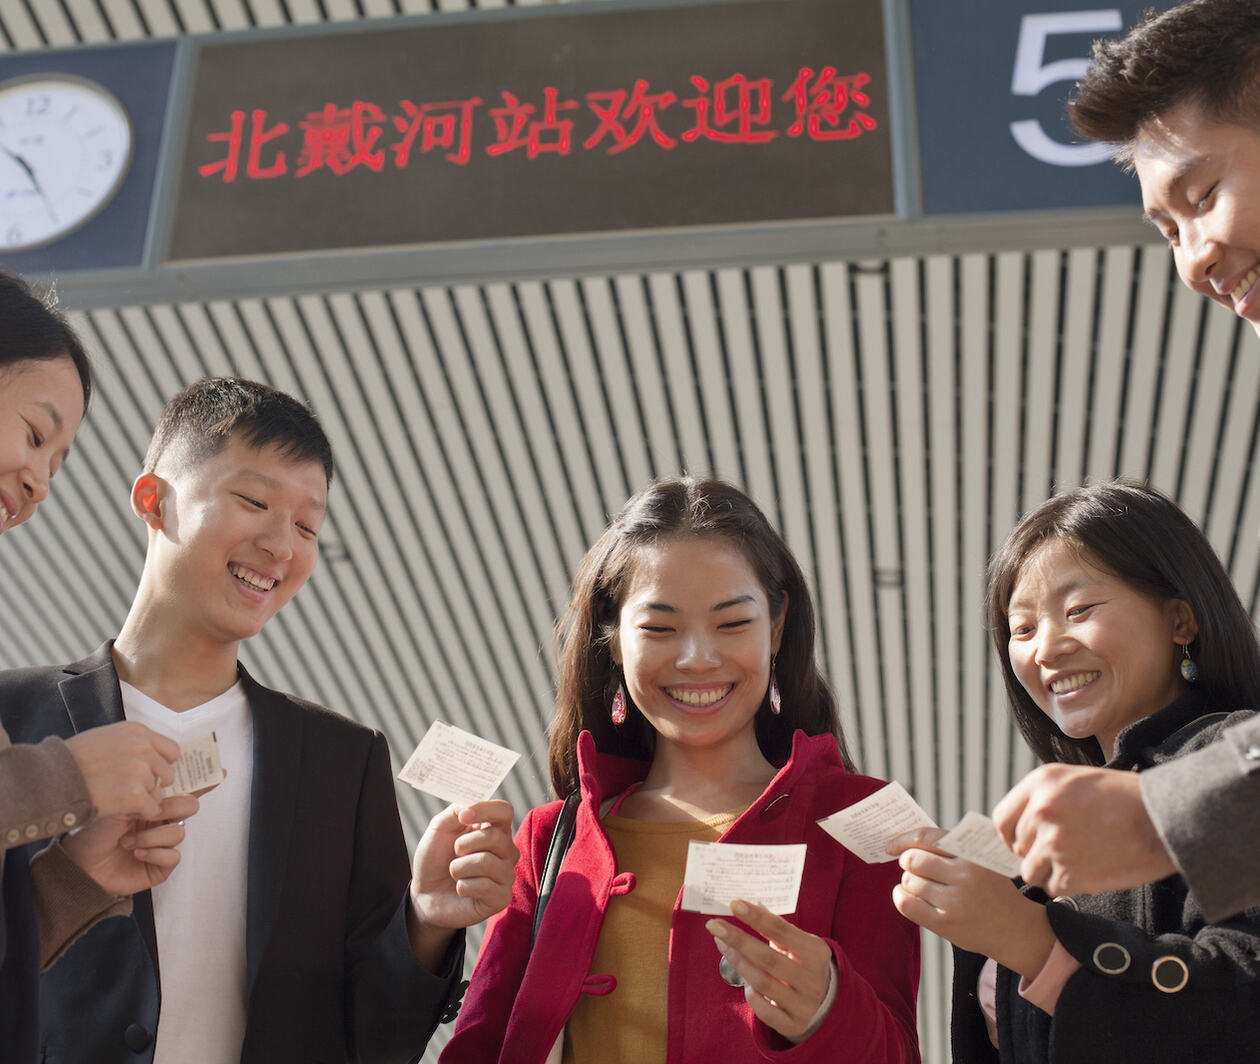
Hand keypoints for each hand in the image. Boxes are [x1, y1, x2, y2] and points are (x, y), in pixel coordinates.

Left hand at [60, 792, 200, 895]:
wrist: (77, 862)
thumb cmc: (93, 831)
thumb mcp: (119, 803)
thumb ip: (146, 795)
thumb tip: (166, 789)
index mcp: (154, 803)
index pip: (184, 789)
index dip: (203, 781)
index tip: (219, 772)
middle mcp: (162, 821)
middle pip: (190, 806)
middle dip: (172, 808)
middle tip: (151, 812)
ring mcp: (163, 843)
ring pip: (179, 833)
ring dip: (152, 836)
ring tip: (128, 840)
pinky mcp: (161, 865)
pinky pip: (173, 856)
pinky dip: (154, 853)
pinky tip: (137, 852)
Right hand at [65, 721, 179, 820]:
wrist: (51, 781)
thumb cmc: (70, 762)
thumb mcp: (104, 739)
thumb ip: (131, 745)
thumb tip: (151, 755)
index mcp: (137, 732)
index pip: (171, 751)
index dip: (160, 765)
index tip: (148, 775)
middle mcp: (144, 748)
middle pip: (167, 773)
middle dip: (151, 785)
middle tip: (127, 791)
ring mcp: (141, 770)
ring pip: (157, 792)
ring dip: (141, 800)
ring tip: (115, 798)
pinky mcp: (135, 794)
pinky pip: (151, 809)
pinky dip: (137, 814)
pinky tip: (118, 809)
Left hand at [408, 800, 517, 969]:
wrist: (425, 895)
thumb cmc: (435, 860)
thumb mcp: (439, 828)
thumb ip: (455, 811)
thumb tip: (470, 807)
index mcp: (494, 829)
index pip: (504, 811)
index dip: (486, 810)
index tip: (464, 817)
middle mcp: (505, 850)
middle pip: (495, 836)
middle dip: (464, 844)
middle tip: (454, 853)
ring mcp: (506, 874)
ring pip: (487, 862)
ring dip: (459, 868)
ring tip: (455, 873)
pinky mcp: (501, 898)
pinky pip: (484, 886)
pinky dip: (463, 886)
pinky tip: (461, 889)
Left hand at [705, 900, 832, 1041]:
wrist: (820, 999)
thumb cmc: (800, 961)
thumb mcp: (795, 942)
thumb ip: (774, 926)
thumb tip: (748, 902)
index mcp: (817, 952)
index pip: (782, 931)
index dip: (757, 917)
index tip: (734, 904)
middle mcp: (813, 980)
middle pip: (768, 957)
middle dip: (738, 939)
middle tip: (714, 925)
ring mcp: (805, 1005)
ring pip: (762, 982)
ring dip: (738, 962)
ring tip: (722, 945)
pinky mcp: (794, 1025)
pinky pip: (764, 1010)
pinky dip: (750, 994)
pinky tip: (745, 982)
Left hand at [890, 827, 1054, 978]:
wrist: (1016, 930)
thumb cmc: (992, 891)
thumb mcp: (982, 861)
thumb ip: (952, 849)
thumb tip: (908, 841)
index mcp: (973, 855)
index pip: (928, 838)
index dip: (904, 840)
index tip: (892, 845)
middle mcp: (965, 876)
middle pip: (913, 860)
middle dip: (908, 862)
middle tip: (914, 868)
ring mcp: (955, 901)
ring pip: (909, 881)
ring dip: (908, 882)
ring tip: (921, 885)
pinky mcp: (946, 923)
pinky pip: (907, 904)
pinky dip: (901, 897)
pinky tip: (907, 896)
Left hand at [992, 763, 1175, 895]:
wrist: (1166, 820)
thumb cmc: (1126, 799)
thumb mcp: (1077, 780)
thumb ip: (1043, 798)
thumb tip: (1020, 827)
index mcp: (1040, 783)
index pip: (1002, 819)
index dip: (1013, 835)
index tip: (1026, 843)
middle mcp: (1041, 811)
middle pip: (1018, 848)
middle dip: (1036, 854)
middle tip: (1065, 854)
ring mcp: (1054, 843)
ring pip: (1032, 871)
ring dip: (1051, 873)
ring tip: (1080, 862)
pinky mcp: (1072, 872)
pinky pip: (1054, 888)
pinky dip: (1070, 886)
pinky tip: (1092, 872)